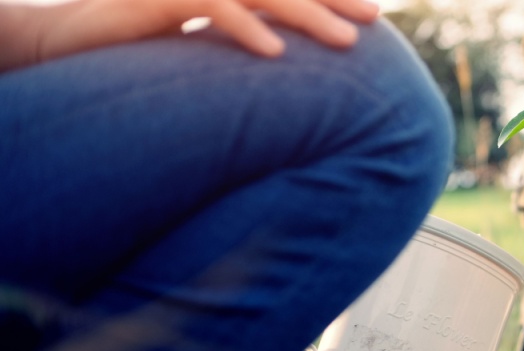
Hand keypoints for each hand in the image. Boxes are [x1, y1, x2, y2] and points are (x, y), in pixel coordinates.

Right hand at [37, 0, 378, 61]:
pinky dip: (246, 28)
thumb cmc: (133, 54)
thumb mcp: (199, 59)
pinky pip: (211, 6)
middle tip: (374, 17)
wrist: (62, 44)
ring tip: (346, 42)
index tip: (372, 14)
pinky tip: (276, 53)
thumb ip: (239, 60)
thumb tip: (287, 82)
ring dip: (307, 15)